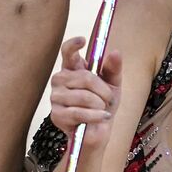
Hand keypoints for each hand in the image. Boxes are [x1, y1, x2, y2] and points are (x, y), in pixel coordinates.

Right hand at [50, 37, 121, 151]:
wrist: (98, 131)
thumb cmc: (103, 105)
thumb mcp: (113, 84)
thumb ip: (114, 68)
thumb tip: (115, 52)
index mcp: (73, 68)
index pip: (67, 52)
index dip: (73, 45)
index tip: (82, 40)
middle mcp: (60, 80)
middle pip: (84, 77)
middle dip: (102, 89)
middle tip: (108, 98)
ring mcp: (56, 97)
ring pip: (83, 96)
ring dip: (99, 105)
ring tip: (102, 110)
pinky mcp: (56, 115)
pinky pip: (78, 112)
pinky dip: (94, 116)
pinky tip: (101, 117)